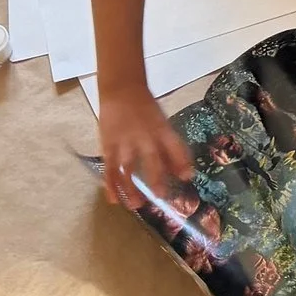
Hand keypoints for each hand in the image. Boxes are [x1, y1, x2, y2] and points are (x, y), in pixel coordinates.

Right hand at [97, 85, 194, 210]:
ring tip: (136, 205)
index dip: (182, 161)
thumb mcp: (164, 124)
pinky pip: (109, 167)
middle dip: (157, 178)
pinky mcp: (108, 145)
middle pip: (151, 158)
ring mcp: (124, 141)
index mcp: (162, 129)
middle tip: (162, 197)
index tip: (187, 178)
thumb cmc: (146, 109)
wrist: (122, 90)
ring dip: (131, 187)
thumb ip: (173, 148)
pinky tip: (114, 200)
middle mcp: (144, 136)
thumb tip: (185, 174)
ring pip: (127, 167)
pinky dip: (110, 184)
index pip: (175, 146)